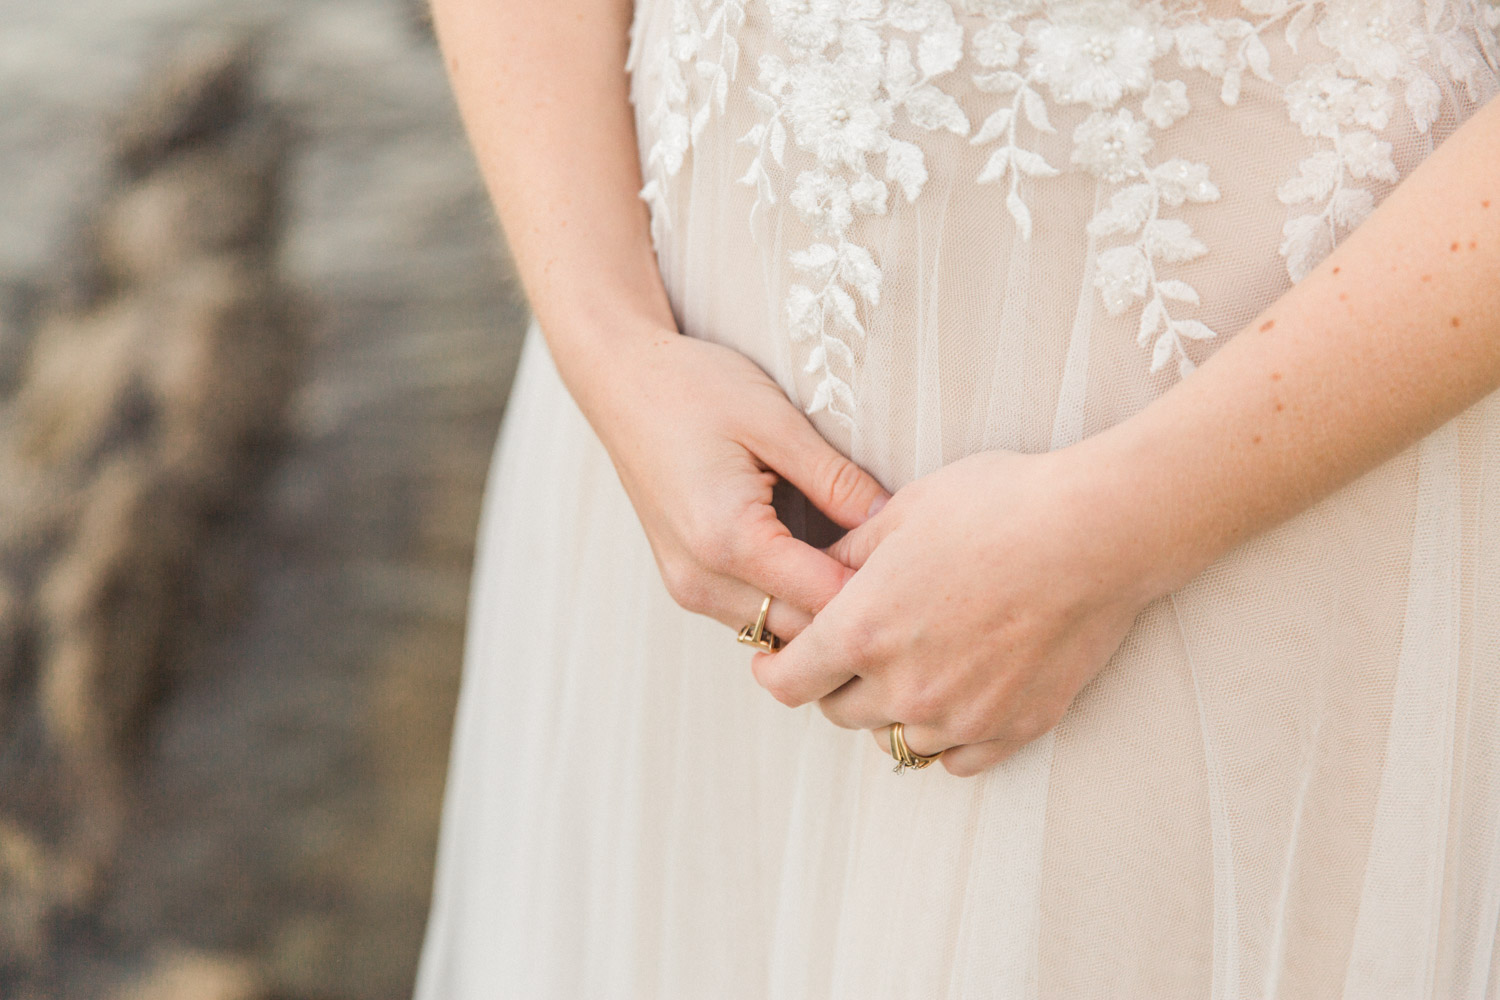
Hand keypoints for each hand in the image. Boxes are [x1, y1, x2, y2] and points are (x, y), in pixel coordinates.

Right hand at [579, 329, 889, 639]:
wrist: (619, 380)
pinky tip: (819, 559)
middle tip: (900, 567)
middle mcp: (700, 580)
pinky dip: (789, 599)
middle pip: (802, 633)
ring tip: (862, 562)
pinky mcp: (685, 582)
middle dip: (852, 609)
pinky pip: (753, 614)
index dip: (876, 588)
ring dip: (820, 610)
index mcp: (726, 540)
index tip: (915, 562)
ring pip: (777, 632)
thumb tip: (894, 522)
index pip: (824, 601)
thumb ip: (836, 480)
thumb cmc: (693, 388)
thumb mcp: (776, 422)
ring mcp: (687, 588)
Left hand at [749, 447, 1163, 775]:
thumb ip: (847, 554)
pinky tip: (955, 700)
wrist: (1095, 533)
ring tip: (912, 670)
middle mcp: (904, 688)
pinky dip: (946, 737)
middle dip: (835, 683)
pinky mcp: (1014, 728)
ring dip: (891, 712)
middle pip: (838, 713)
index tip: (779, 657)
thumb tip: (817, 571)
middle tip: (852, 651)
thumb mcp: (902, 513)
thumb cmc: (997, 506)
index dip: (774, 668)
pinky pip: (956, 760)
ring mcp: (961, 717)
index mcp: (862, 633)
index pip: (787, 682)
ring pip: (896, 740)